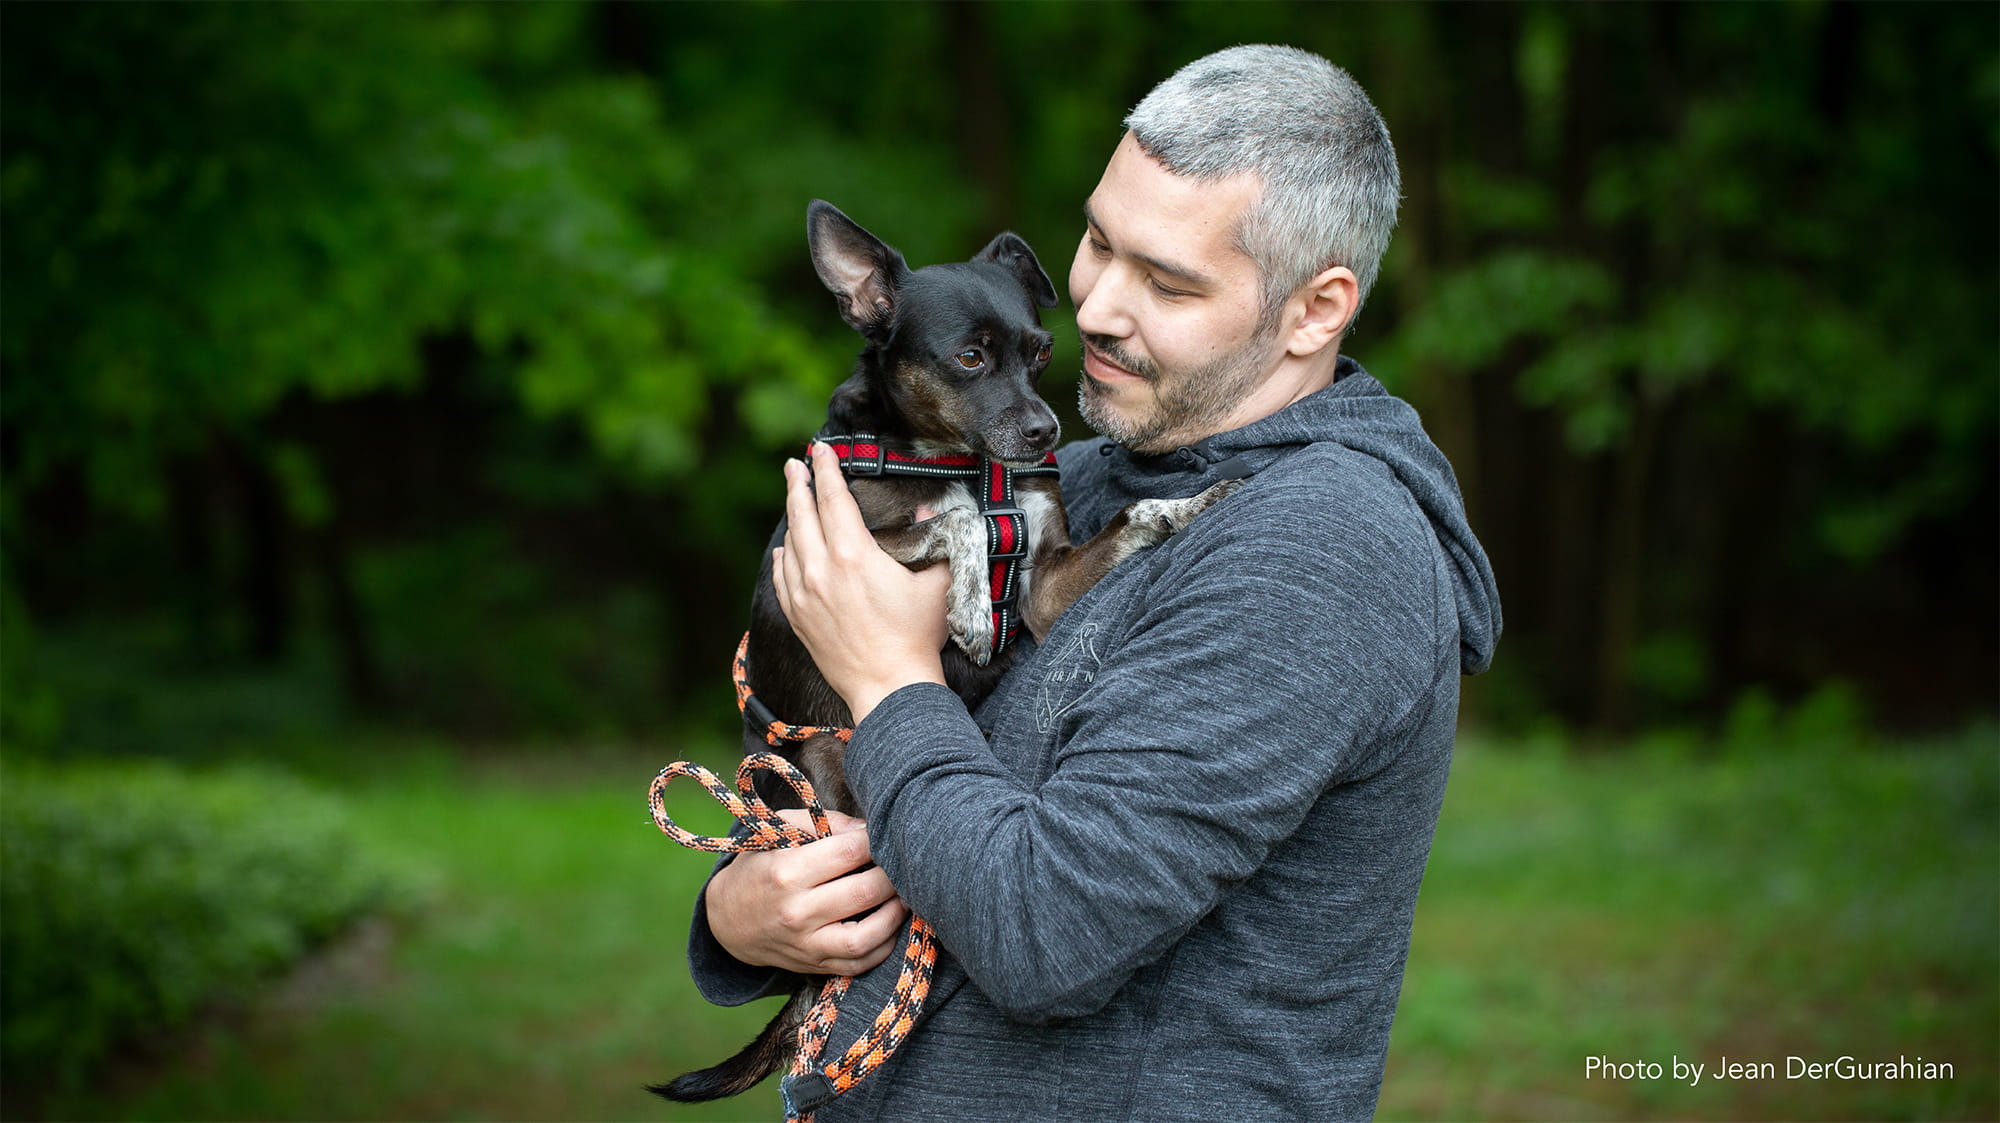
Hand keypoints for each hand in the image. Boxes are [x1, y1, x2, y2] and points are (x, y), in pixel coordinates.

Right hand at [707, 808, 909, 975]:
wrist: (727, 919)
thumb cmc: (759, 865)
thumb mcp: (779, 831)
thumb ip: (825, 822)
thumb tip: (869, 829)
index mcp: (786, 873)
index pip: (849, 851)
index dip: (875, 839)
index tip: (884, 833)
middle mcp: (797, 913)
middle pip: (864, 891)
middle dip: (892, 874)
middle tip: (900, 862)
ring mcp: (807, 945)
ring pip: (867, 936)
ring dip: (896, 913)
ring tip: (904, 894)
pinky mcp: (816, 966)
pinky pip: (861, 963)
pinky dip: (885, 944)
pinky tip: (891, 922)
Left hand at [772, 441, 947, 721]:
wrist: (889, 687)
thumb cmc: (917, 636)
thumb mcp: (937, 583)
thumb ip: (935, 542)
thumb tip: (930, 512)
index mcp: (853, 554)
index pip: (832, 497)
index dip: (825, 469)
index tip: (820, 450)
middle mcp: (821, 569)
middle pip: (802, 514)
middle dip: (797, 484)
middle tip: (795, 464)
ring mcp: (804, 595)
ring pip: (790, 543)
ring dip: (792, 517)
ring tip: (794, 500)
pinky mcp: (798, 618)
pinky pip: (783, 576)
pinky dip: (784, 557)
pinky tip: (786, 549)